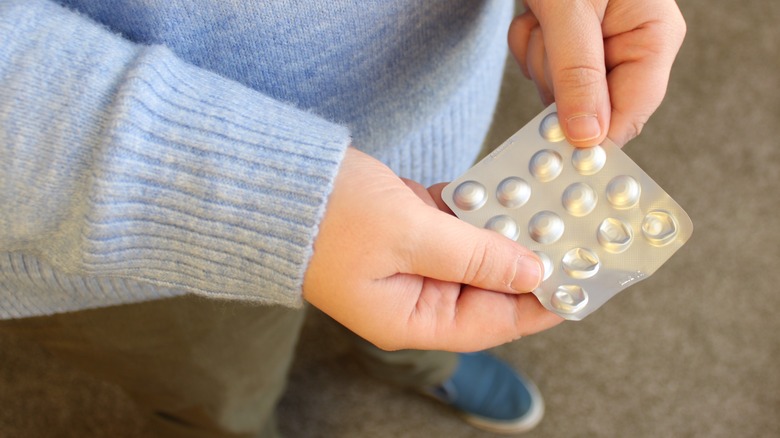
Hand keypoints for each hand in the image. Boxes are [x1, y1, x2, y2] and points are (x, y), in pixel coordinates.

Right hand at [303, 148, 562, 351]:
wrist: (274, 180)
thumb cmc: (328, 218)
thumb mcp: (410, 236)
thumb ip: (476, 256)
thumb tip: (532, 271)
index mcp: (409, 319)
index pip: (490, 323)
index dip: (539, 304)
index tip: (580, 283)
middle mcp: (413, 297)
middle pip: (488, 288)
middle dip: (527, 261)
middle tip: (572, 234)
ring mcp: (411, 262)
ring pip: (476, 253)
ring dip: (506, 228)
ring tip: (548, 207)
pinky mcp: (408, 229)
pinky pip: (455, 224)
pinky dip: (479, 206)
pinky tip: (505, 189)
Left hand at [508, 0, 685, 146]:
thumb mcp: (571, 11)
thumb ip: (578, 74)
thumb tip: (588, 137)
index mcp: (653, 38)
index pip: (630, 114)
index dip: (593, 135)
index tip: (556, 143)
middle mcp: (633, 47)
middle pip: (591, 109)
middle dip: (556, 81)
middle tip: (547, 38)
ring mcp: (602, 47)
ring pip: (562, 93)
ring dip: (539, 60)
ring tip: (541, 17)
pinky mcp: (574, 45)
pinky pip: (544, 71)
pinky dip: (529, 47)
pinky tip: (535, 16)